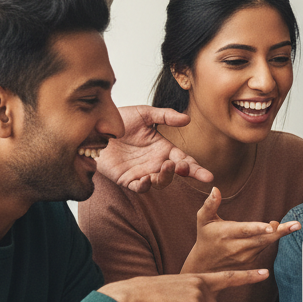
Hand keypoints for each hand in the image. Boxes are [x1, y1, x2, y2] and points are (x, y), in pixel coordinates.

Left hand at [96, 106, 214, 192]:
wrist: (95, 128)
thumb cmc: (120, 119)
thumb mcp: (145, 113)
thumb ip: (165, 116)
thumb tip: (187, 119)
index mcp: (163, 148)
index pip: (184, 160)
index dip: (196, 168)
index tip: (208, 176)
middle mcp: (155, 162)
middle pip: (176, 173)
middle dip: (186, 174)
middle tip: (186, 168)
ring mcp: (142, 171)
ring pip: (160, 181)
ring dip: (166, 177)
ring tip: (166, 166)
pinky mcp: (127, 179)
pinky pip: (139, 187)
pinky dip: (144, 186)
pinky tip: (147, 179)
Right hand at [182, 188, 299, 272]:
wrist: (204, 265)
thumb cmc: (205, 237)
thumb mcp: (203, 220)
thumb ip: (210, 204)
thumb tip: (215, 189)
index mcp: (226, 234)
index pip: (245, 230)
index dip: (258, 228)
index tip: (272, 225)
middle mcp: (236, 247)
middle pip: (261, 238)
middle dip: (279, 231)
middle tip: (295, 225)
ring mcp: (244, 256)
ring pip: (265, 244)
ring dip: (279, 234)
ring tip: (293, 225)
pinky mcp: (250, 261)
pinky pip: (264, 248)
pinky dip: (272, 238)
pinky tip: (278, 228)